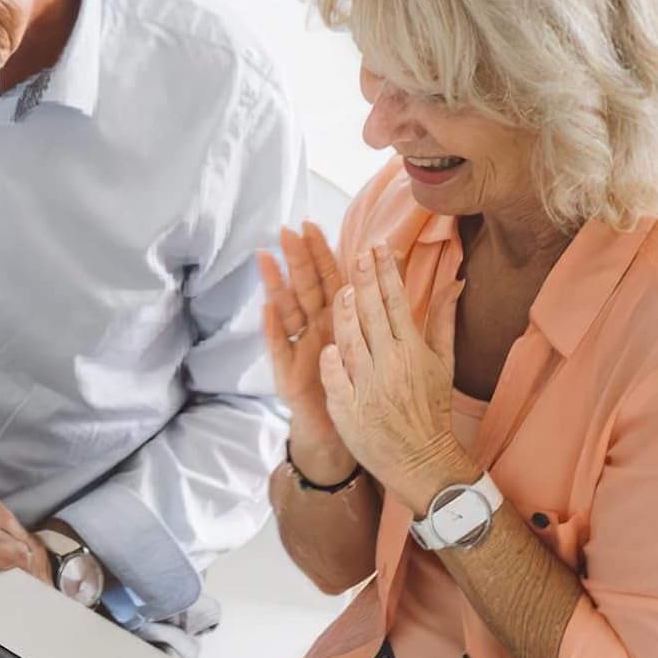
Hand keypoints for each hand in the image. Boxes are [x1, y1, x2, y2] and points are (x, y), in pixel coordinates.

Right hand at [258, 222, 357, 483]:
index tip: (313, 225)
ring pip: (287, 312)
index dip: (321, 254)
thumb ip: (382, 314)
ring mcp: (300, 352)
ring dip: (276, 286)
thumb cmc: (359, 390)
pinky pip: (282, 351)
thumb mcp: (373, 349)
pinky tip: (268, 309)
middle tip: (286, 230)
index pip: (329, 280)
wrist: (342, 432)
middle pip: (305, 289)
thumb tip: (392, 282)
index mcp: (338, 321)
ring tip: (265, 259)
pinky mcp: (290, 376)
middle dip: (296, 260)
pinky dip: (275, 331)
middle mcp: (316, 331)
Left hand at [320, 241, 471, 514]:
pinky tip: (327, 344)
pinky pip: (336, 379)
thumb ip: (444, 320)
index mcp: (413, 350)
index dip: (385, 273)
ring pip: (352, 342)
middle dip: (364, 281)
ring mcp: (368, 387)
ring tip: (339, 289)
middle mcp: (391, 364)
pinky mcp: (349, 409)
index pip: (397, 302)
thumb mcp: (444, 363)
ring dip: (345, 314)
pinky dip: (332, 362)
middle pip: (373, 315)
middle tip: (357, 253)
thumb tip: (455, 281)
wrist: (422, 460)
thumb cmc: (431, 409)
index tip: (377, 248)